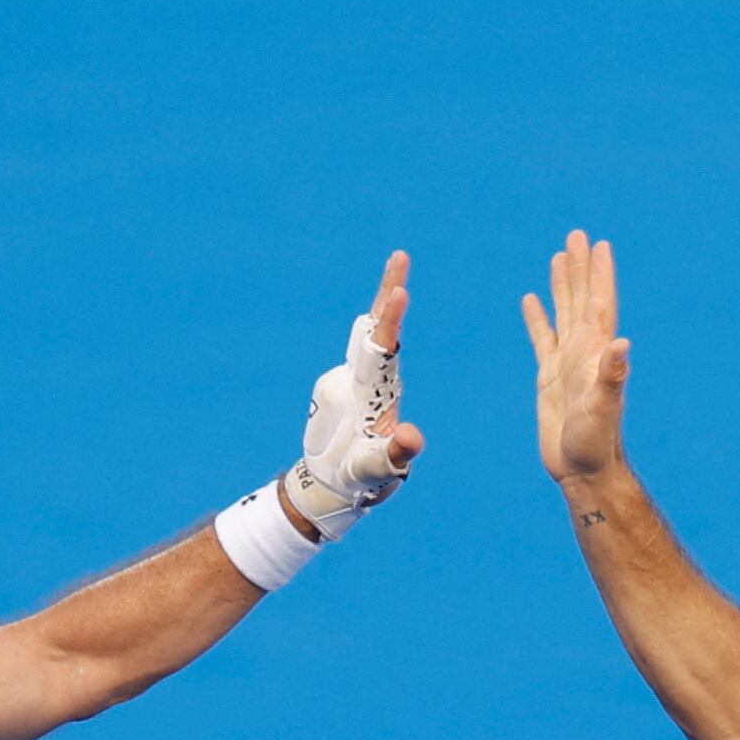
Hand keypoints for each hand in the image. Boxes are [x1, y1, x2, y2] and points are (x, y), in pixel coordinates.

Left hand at [279, 249, 424, 539]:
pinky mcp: (355, 384)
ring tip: (398, 263)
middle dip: (387, 293)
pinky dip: (383, 327)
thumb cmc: (356, 479)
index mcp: (364, 394)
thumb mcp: (376, 470)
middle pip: (374, 331)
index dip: (391, 322)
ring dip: (386, 303)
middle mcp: (355, 380)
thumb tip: (411, 436)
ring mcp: (353, 380)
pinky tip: (390, 307)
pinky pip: (372, 352)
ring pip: (372, 336)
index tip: (399, 293)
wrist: (328, 485)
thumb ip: (395, 454)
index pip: (380, 351)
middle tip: (400, 255)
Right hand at [520, 229, 629, 484]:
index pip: (599, 303)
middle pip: (581, 299)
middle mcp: (584, 351)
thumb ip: (611, 374)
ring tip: (559, 255)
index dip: (600, 274)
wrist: (581, 469)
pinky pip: (542, 338)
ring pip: (563, 313)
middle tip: (577, 235)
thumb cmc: (595, 441)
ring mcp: (567, 362)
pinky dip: (537, 318)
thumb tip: (622, 344)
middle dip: (580, 268)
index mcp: (596, 352)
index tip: (599, 244)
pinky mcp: (549, 377)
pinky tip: (531, 300)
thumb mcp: (603, 406)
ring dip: (562, 284)